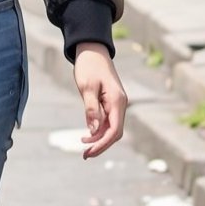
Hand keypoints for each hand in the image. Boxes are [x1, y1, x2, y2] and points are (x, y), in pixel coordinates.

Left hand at [73, 43, 126, 159]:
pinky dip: (99, 130)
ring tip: (84, 147)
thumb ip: (91, 109)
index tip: (89, 152)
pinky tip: (89, 135)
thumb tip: (95, 130)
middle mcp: (120, 104)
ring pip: (112, 128)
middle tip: (85, 154)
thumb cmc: (89, 66)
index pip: (115, 130)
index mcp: (117, 101)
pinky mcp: (111, 102)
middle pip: (115, 132)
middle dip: (101, 145)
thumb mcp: (87, 87)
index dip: (102, 144)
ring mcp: (116, 103)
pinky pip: (108, 121)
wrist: (92, 50)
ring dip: (99, 139)